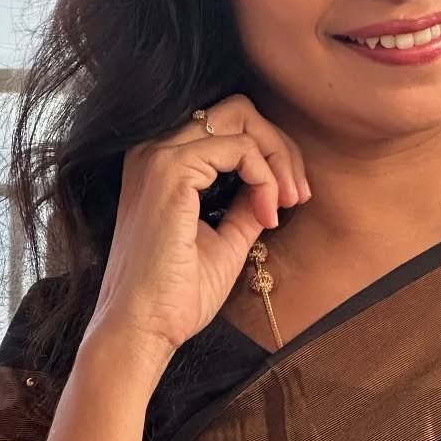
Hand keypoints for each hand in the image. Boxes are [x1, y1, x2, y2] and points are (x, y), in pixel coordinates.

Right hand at [87, 94, 308, 357]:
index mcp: (161, 162)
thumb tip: (275, 181)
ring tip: (289, 203)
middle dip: (280, 146)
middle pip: (238, 111)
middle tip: (297, 194)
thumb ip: (247, 201)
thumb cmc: (178, 293)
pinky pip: (240, 148)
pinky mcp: (170, 171)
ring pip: (241, 119)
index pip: (229, 124)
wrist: (143, 330)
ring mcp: (158, 156)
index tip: (289, 200)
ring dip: (278, 158)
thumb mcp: (227, 236)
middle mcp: (153, 149)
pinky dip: (266, 177)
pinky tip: (268, 215)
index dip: (271, 154)